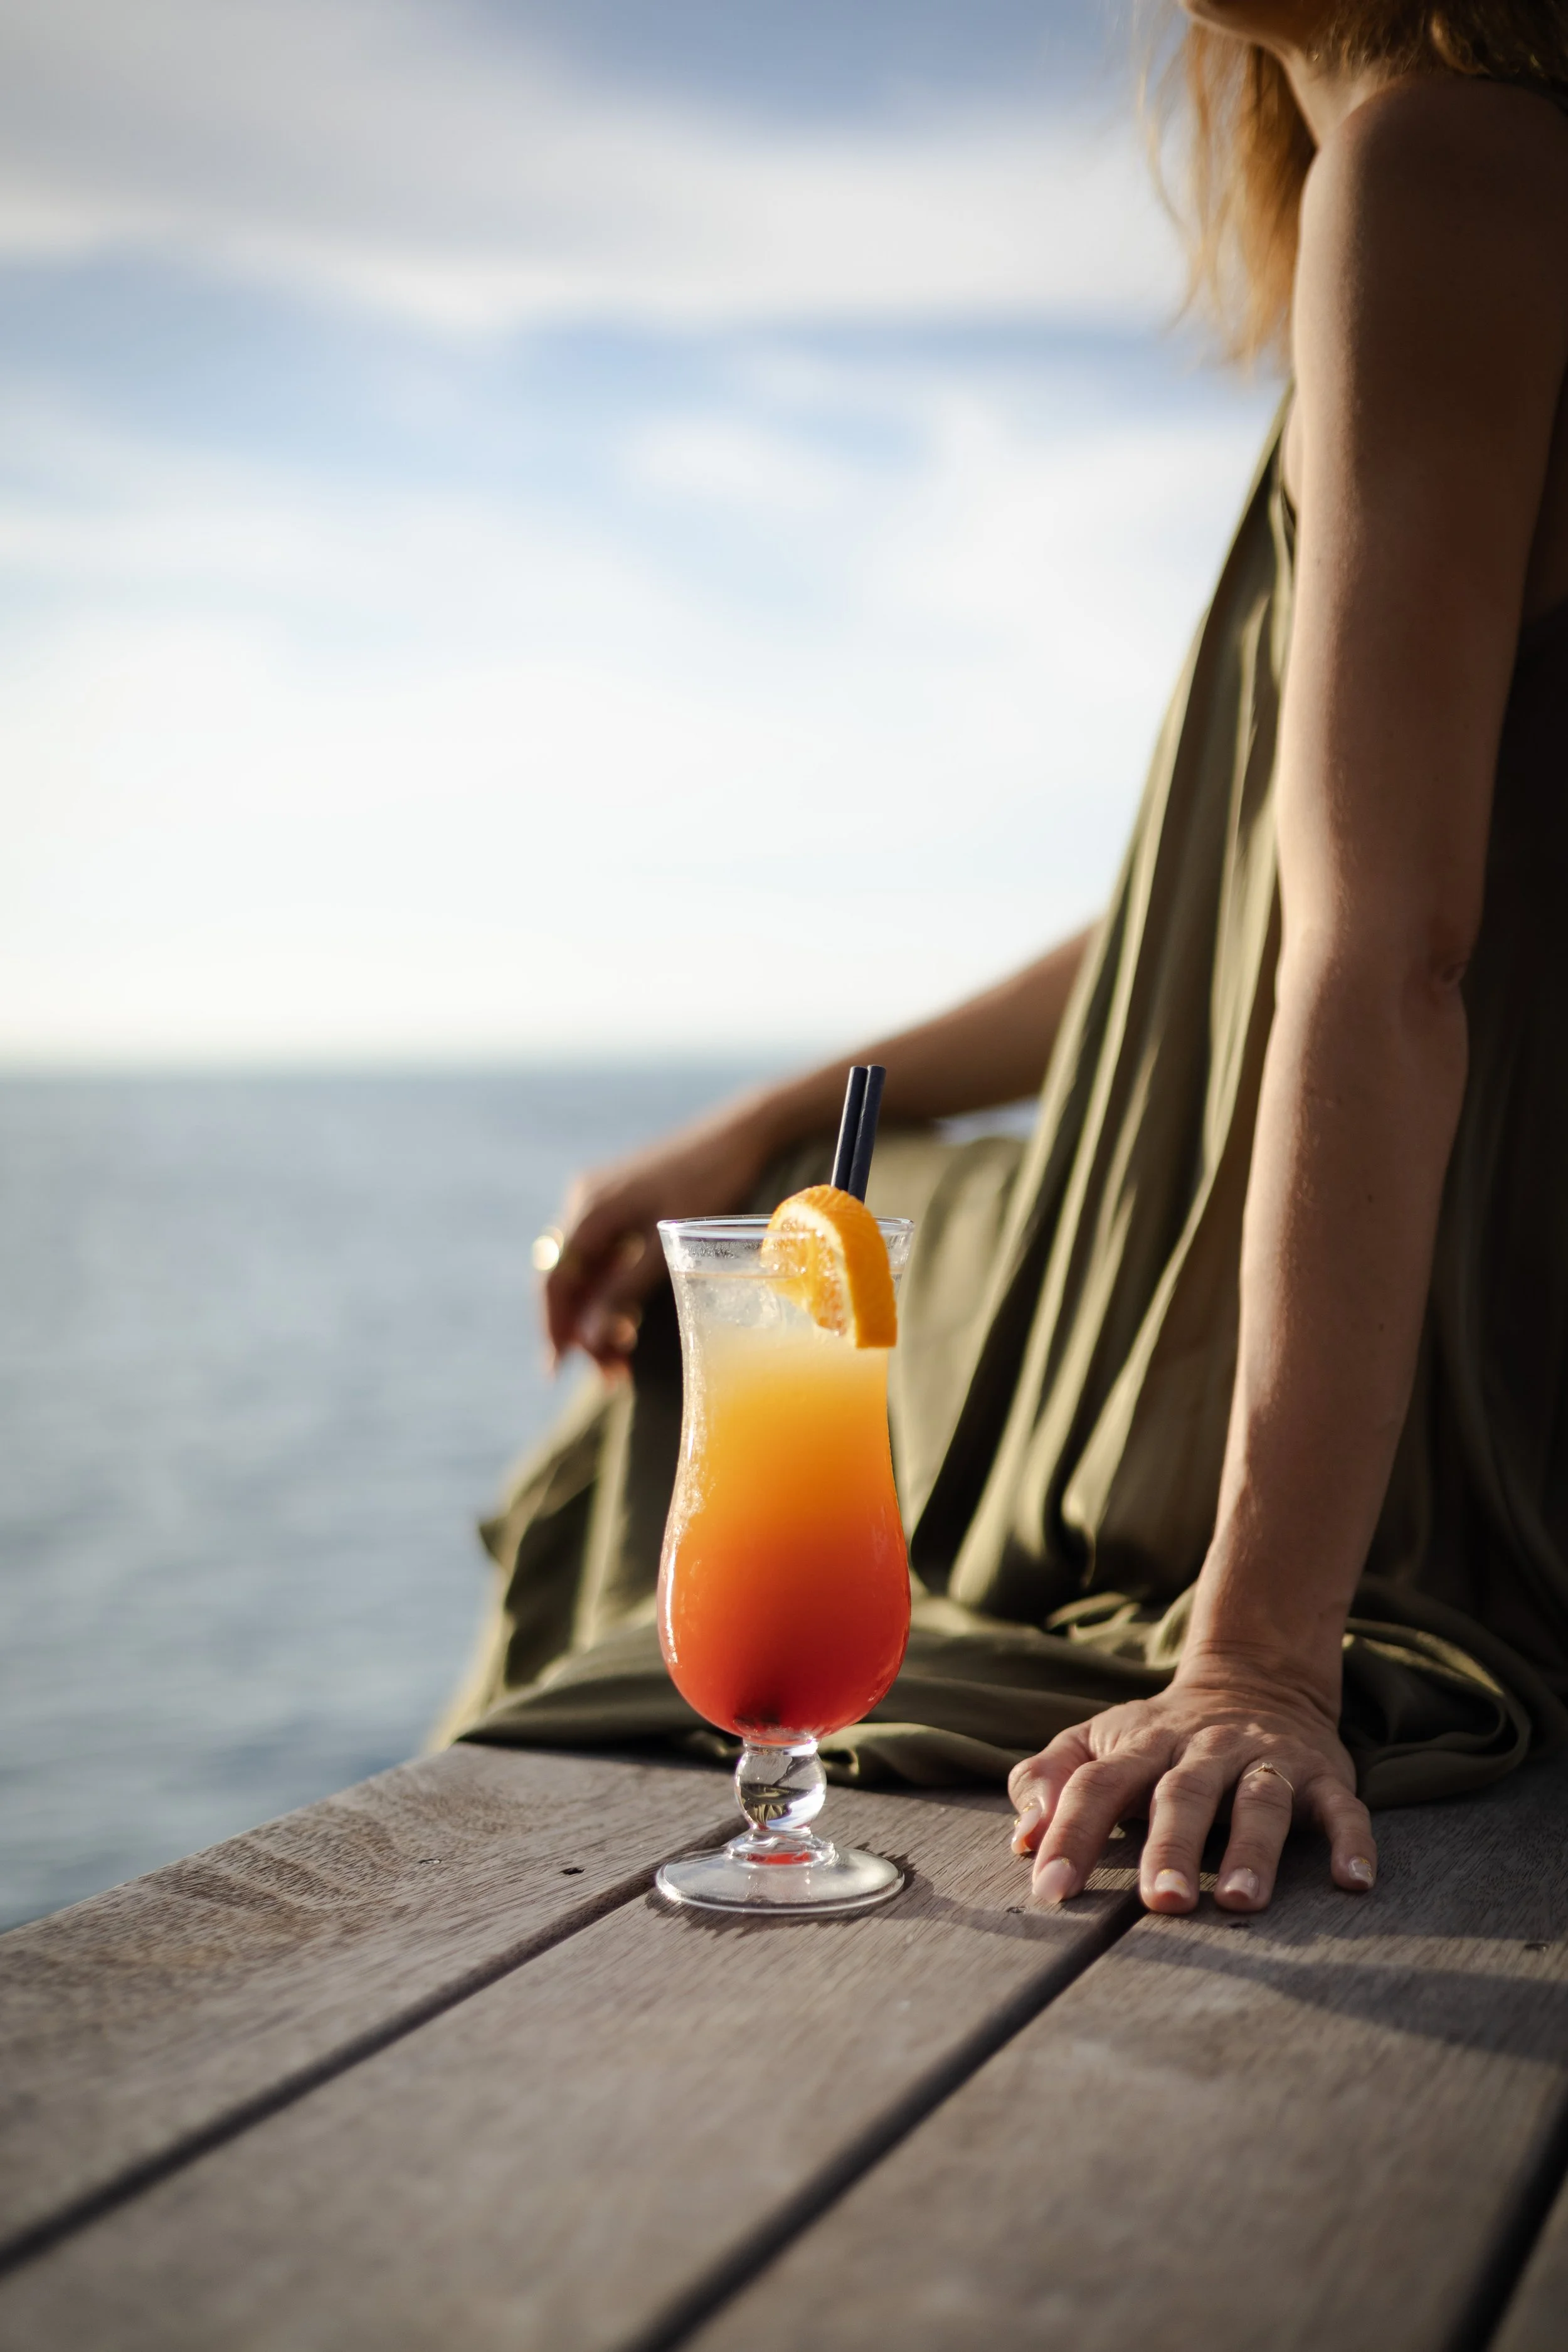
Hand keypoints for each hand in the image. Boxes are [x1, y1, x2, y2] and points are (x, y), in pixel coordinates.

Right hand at [539, 1098, 776, 1372]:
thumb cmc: (709, 1183)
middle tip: (610, 1374)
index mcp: (590, 1209)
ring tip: (622, 1358)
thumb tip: (591, 1338)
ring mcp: (605, 1201)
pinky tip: (629, 1320)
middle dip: (581, 1329)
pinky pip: (605, 1256)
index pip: (555, 1279)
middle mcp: (588, 1202)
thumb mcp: (667, 1244)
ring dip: (597, 1314)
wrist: (740, 1134)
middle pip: (568, 1279)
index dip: (554, 1327)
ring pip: (587, 1271)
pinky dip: (612, 1291)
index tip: (558, 1369)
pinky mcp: (624, 1203)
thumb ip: (626, 1290)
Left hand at [1007, 1665, 1376, 1913]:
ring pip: (1260, 1801)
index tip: (1052, 1890)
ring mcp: (1265, 1760)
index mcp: (1141, 1745)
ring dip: (1251, 1850)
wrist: (1254, 1678)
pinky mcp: (1321, 1774)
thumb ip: (1048, 1780)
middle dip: (1171, 1847)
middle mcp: (1204, 1749)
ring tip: (1240, 1902)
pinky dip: (1350, 1841)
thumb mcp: (1097, 1741)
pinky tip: (1353, 1880)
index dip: (1070, 1833)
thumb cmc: (1159, 1737)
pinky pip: (1341, 1808)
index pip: (1097, 1785)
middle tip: (1160, 1902)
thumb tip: (1023, 1838)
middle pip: (1182, 1794)